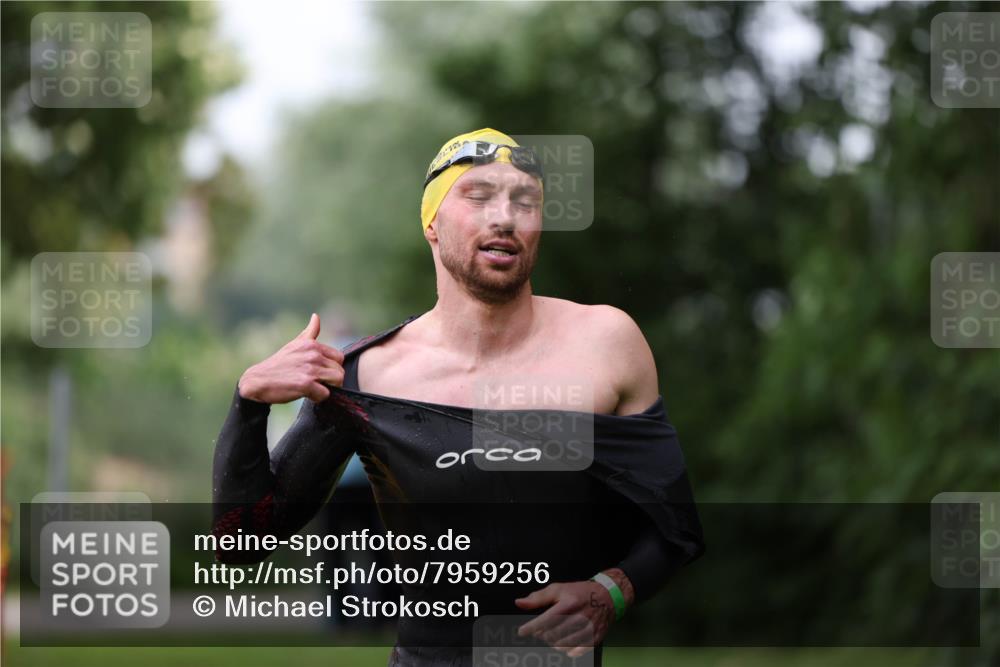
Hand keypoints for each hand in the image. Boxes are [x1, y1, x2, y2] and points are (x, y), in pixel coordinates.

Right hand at [238, 313, 344, 403]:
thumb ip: (309, 332)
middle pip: (339, 371)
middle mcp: (313, 354)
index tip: (320, 373)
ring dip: (327, 388)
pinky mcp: (306, 384)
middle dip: (331, 380)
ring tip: (314, 389)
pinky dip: (318, 398)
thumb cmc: (278, 364)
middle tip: (316, 384)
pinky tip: (307, 395)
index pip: (339, 357)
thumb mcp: (293, 344)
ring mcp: (310, 369)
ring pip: (337, 381)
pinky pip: (325, 394)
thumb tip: (316, 316)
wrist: (258, 380)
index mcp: (312, 345)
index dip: (332, 368)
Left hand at [514, 570, 632, 657]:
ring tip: (552, 638)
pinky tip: (565, 646)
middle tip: (541, 632)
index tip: (522, 631)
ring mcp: (589, 627)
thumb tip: (519, 603)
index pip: (546, 619)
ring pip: (564, 644)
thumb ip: (538, 597)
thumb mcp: (558, 589)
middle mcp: (580, 615)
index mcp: (569, 603)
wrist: (607, 596)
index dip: (531, 627)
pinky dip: (569, 651)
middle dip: (543, 635)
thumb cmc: (579, 592)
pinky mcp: (596, 636)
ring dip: (554, 643)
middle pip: (554, 634)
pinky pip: (579, 650)